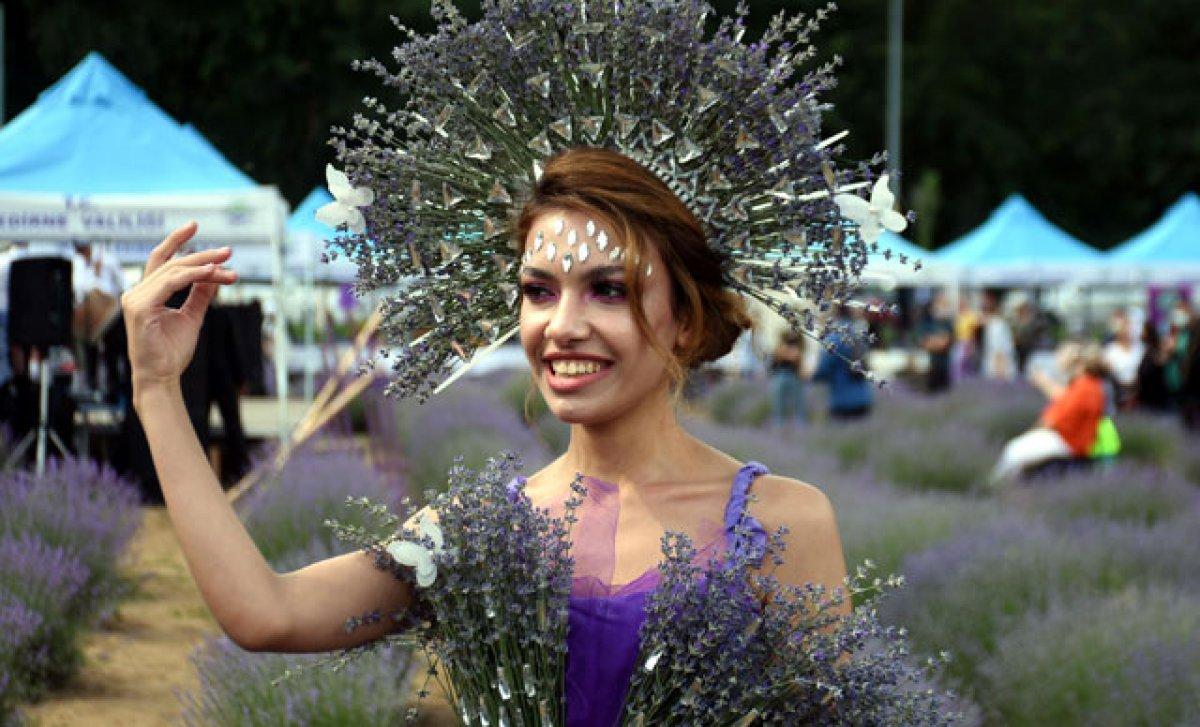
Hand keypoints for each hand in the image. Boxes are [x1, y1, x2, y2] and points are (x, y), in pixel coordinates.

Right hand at [121, 223, 237, 396]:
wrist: (161, 378)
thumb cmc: (172, 352)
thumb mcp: (192, 317)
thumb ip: (200, 295)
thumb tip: (214, 275)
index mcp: (146, 294)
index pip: (161, 260)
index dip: (176, 241)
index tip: (194, 226)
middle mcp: (136, 293)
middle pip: (172, 263)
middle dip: (202, 255)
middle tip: (228, 251)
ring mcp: (135, 299)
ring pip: (174, 270)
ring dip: (204, 265)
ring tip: (227, 264)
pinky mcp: (141, 308)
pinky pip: (172, 283)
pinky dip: (193, 276)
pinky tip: (213, 273)